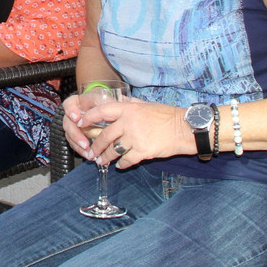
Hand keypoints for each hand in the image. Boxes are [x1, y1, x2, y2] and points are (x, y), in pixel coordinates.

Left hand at [70, 99, 187, 168]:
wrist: (185, 128)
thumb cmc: (168, 116)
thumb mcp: (147, 105)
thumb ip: (132, 104)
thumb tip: (122, 101)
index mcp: (129, 109)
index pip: (102, 111)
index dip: (89, 117)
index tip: (81, 123)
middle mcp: (129, 122)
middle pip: (105, 135)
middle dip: (96, 146)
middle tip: (92, 151)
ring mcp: (135, 137)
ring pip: (113, 149)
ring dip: (106, 157)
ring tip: (102, 161)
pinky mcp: (143, 151)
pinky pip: (126, 160)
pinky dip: (122, 164)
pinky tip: (120, 166)